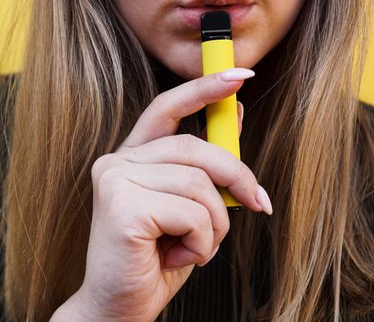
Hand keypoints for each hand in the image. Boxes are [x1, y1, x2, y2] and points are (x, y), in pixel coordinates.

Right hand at [74, 68, 271, 321]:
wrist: (120, 309)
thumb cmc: (156, 260)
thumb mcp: (189, 207)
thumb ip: (205, 166)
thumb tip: (236, 115)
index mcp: (131, 158)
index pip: (166, 109)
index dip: (203, 89)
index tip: (240, 75)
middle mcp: (116, 162)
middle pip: (195, 146)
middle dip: (237, 176)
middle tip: (259, 203)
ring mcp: (115, 180)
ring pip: (199, 183)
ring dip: (216, 224)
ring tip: (197, 248)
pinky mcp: (123, 206)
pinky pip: (192, 212)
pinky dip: (202, 242)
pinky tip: (178, 257)